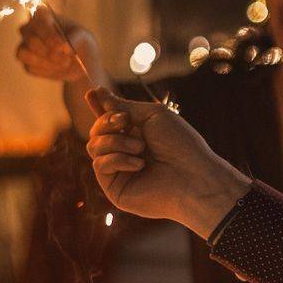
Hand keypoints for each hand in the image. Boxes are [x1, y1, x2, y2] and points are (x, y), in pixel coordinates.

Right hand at [16, 11, 98, 81]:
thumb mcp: (83, 36)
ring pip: (23, 53)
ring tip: (64, 64)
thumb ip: (74, 38)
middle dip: (49, 52)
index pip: (36, 18)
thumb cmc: (79, 41)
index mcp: (42, 15)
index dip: (48, 34)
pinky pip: (29, 68)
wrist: (79, 60)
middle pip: (30, 39)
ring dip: (44, 62)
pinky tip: (59, 69)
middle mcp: (29, 28)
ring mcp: (25, 45)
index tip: (63, 46)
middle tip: (67, 58)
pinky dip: (46, 71)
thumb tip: (64, 48)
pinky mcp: (26, 62)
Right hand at [85, 86, 248, 236]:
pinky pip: (99, 165)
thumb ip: (123, 106)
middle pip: (96, 131)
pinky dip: (117, 159)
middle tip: (124, 121)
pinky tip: (139, 164)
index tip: (91, 93)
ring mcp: (119, 171)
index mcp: (136, 134)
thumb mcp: (151, 115)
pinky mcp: (115, 189)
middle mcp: (125, 152)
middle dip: (106, 121)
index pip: (109, 120)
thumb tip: (98, 93)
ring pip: (94, 146)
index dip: (98, 107)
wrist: (192, 177)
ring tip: (141, 148)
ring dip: (115, 141)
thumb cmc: (179, 144)